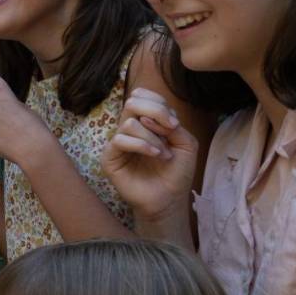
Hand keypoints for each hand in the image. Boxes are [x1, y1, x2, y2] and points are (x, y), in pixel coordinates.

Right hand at [99, 88, 198, 221]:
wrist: (169, 199)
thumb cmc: (176, 172)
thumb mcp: (186, 143)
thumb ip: (172, 125)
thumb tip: (149, 119)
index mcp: (146, 121)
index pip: (142, 96)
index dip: (158, 103)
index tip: (174, 124)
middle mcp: (130, 128)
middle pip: (132, 101)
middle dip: (155, 111)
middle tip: (171, 129)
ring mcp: (119, 142)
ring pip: (129, 123)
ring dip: (152, 137)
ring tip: (164, 154)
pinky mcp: (110, 158)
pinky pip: (120, 140)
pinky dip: (141, 145)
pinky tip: (155, 155)